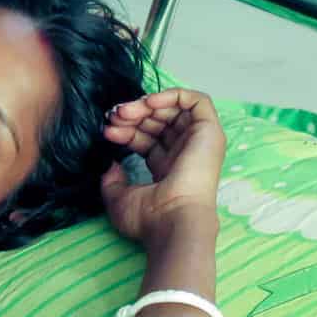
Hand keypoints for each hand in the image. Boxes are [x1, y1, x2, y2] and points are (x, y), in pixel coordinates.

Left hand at [100, 88, 225, 248]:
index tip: (106, 130)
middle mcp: (183, 153)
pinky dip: (172, 95)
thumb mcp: (119, 198)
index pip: (146, 139)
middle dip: (133, 115)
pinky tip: (148, 103)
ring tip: (123, 112)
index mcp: (166, 168)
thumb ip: (112, 180)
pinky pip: (196, 101)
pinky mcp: (210, 132)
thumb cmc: (149, 218)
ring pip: (174, 110)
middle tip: (112, 116)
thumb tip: (111, 164)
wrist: (172, 221)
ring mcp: (198, 142)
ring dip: (146, 104)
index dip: (126, 130)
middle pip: (158, 122)